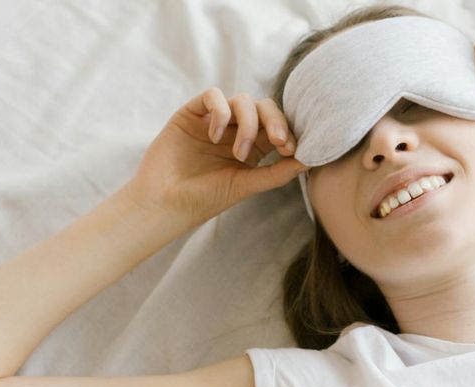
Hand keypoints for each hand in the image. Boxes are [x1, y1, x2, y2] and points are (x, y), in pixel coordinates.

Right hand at [122, 87, 305, 223]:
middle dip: (275, 120)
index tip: (291, 148)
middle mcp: (234, 131)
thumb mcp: (245, 185)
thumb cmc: (204, 199)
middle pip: (264, 108)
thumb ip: (276, 172)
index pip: (277, 127)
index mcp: (252, 148)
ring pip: (242, 100)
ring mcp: (213, 120)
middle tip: (278, 140)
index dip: (288, 131)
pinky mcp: (192, 113)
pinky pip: (214, 96)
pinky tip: (215, 135)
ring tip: (238, 153)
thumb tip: (309, 160)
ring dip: (248, 124)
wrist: (165, 203)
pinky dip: (221, 112)